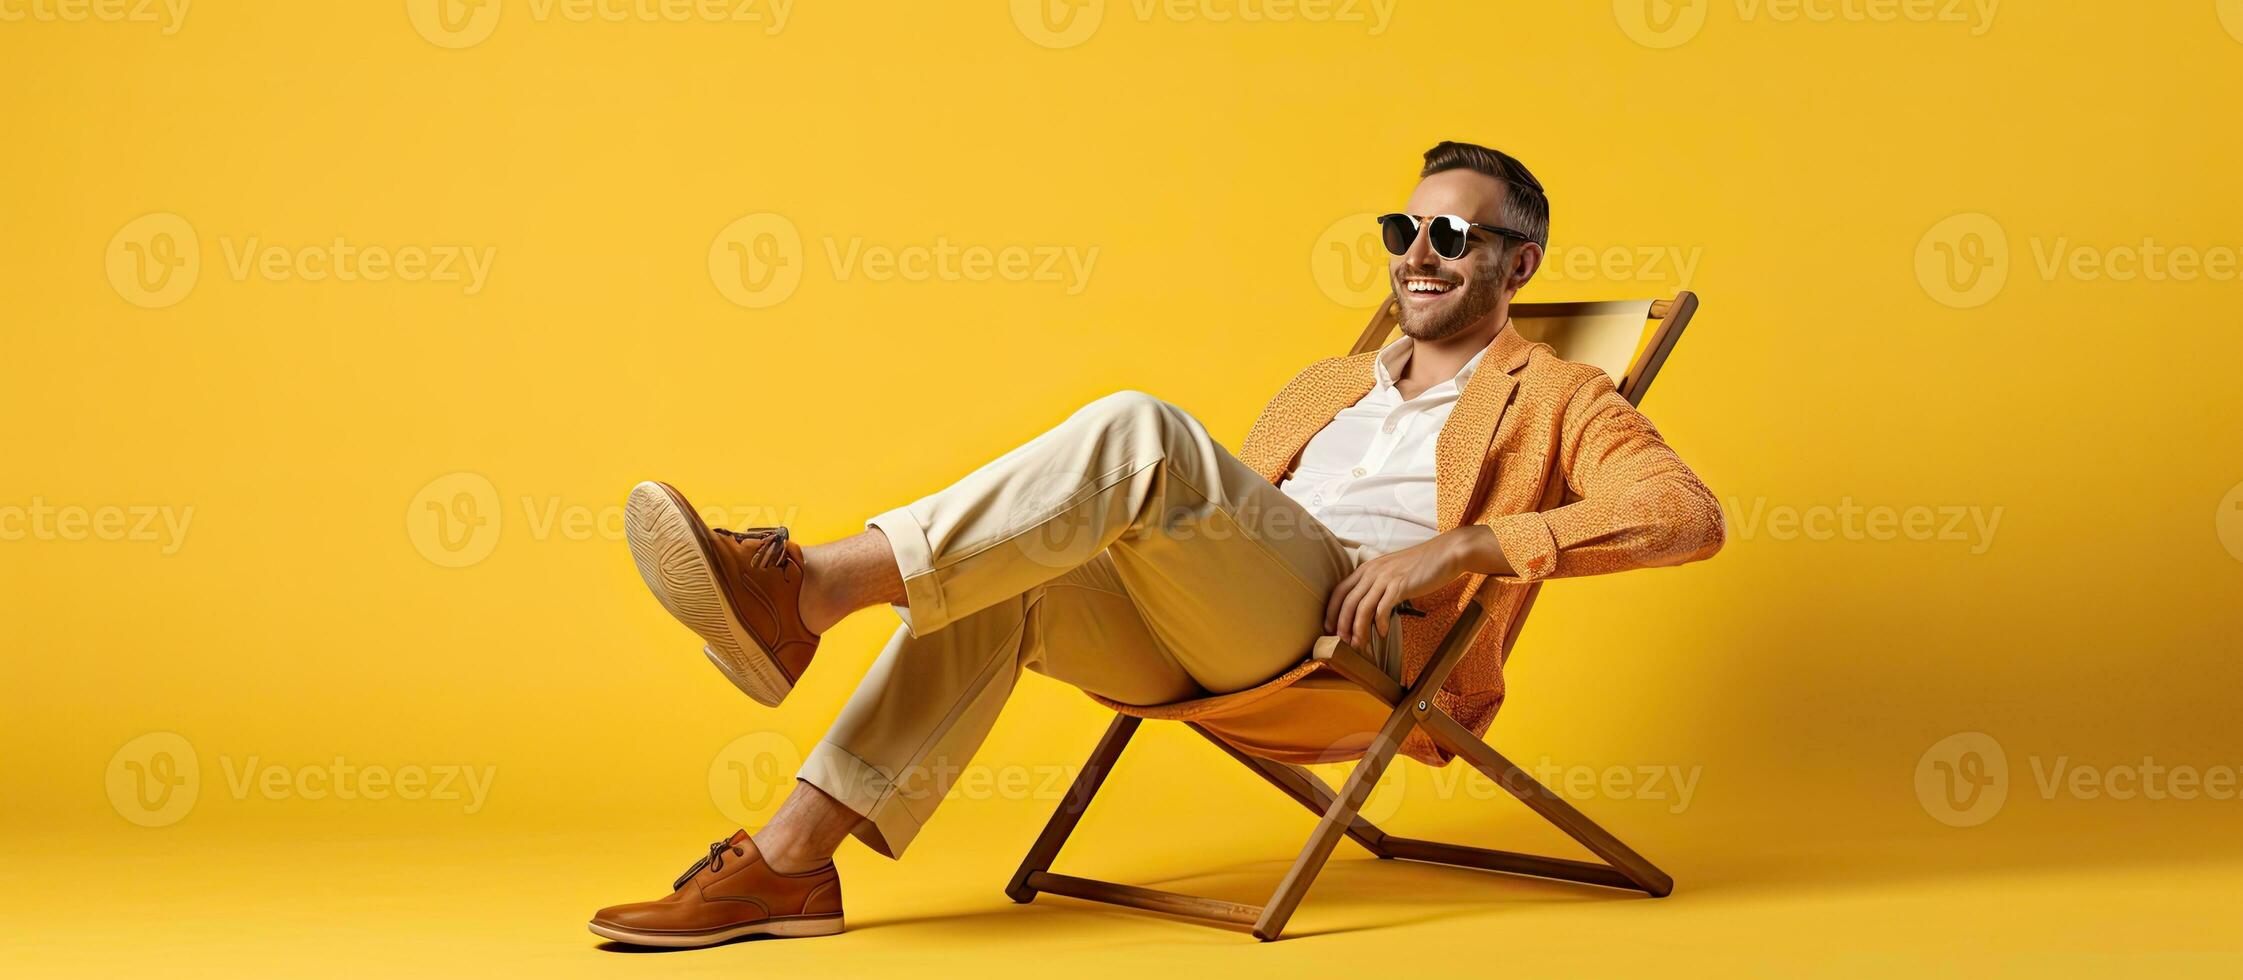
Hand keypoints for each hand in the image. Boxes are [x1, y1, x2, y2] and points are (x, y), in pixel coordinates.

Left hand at [1324, 529, 1476, 648]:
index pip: (1340, 590)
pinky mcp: (1400, 585)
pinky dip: (1380, 624)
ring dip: (1358, 630)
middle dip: (1342, 625)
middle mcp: (1372, 571)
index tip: (1330, 628)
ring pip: (1362, 608)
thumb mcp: (1394, 571)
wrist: (1446, 553)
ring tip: (1360, 645)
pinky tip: (1382, 633)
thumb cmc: (1422, 565)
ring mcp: (1386, 577)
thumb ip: (1380, 585)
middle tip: (1342, 642)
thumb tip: (1372, 609)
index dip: (1331, 611)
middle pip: (1347, 602)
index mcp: (1368, 568)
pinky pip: (1383, 608)